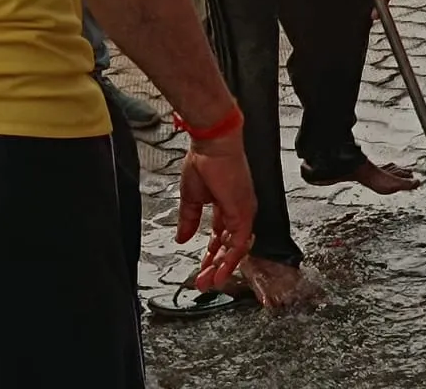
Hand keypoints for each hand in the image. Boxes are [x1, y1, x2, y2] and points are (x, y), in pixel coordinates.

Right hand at [176, 130, 255, 290]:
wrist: (211, 144)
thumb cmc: (203, 160)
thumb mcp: (191, 198)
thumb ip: (188, 220)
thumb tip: (181, 238)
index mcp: (226, 206)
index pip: (220, 237)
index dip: (210, 255)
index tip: (200, 270)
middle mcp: (238, 210)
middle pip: (229, 246)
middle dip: (215, 266)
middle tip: (203, 282)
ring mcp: (243, 211)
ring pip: (236, 248)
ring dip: (222, 267)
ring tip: (209, 282)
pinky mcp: (244, 211)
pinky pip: (240, 241)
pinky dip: (231, 258)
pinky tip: (220, 270)